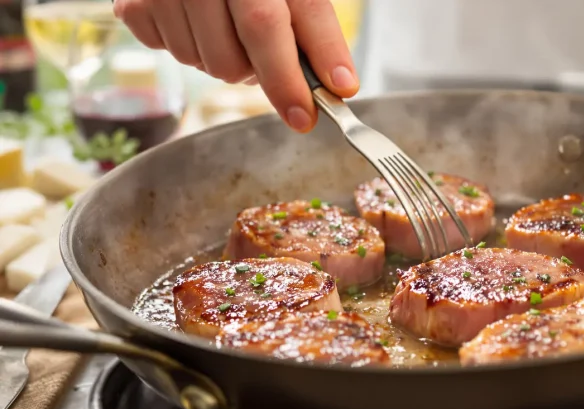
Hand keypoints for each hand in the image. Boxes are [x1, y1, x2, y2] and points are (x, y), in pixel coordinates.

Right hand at [113, 0, 359, 132]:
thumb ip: (313, 27)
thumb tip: (338, 83)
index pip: (268, 24)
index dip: (291, 76)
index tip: (310, 113)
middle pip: (233, 60)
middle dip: (264, 76)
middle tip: (279, 63)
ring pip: (207, 65)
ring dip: (231, 61)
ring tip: (234, 27)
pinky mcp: (134, 4)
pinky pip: (174, 55)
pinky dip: (197, 48)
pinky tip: (202, 21)